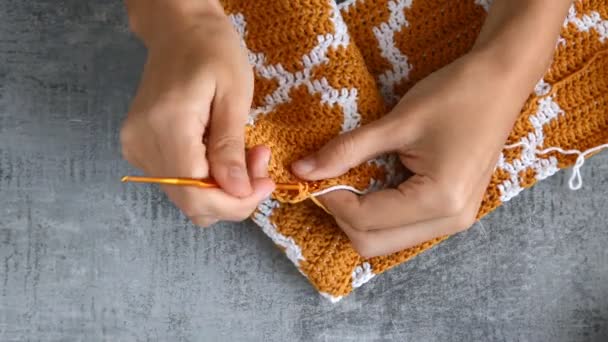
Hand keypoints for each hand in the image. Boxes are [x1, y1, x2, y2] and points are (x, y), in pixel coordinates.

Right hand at [121, 9, 274, 226]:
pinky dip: (205, 180)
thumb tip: (237, 193)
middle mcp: (143, 144)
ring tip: (245, 156)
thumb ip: (231, 147)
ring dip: (222, 189)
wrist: (179, 30)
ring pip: (185, 198)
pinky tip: (222, 154)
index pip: (197, 195)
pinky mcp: (139, 148)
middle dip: (233, 196)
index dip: (236, 202)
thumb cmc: (213, 51)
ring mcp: (136, 148)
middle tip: (259, 163)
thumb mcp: (234, 95)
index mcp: (167, 127)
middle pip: (190, 203)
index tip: (267, 183)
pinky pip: (177, 183)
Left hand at [292, 51, 533, 257]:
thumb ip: (346, 150)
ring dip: (360, 217)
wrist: (501, 81)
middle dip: (342, 215)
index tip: (313, 173)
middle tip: (328, 179)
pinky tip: (372, 184)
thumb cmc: (455, 94)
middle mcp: (449, 221)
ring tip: (349, 180)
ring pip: (386, 241)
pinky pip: (403, 228)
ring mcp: (454, 220)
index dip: (331, 199)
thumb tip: (301, 171)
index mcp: (439, 200)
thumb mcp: (397, 122)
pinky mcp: (452, 212)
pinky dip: (379, 213)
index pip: (365, 220)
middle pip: (372, 244)